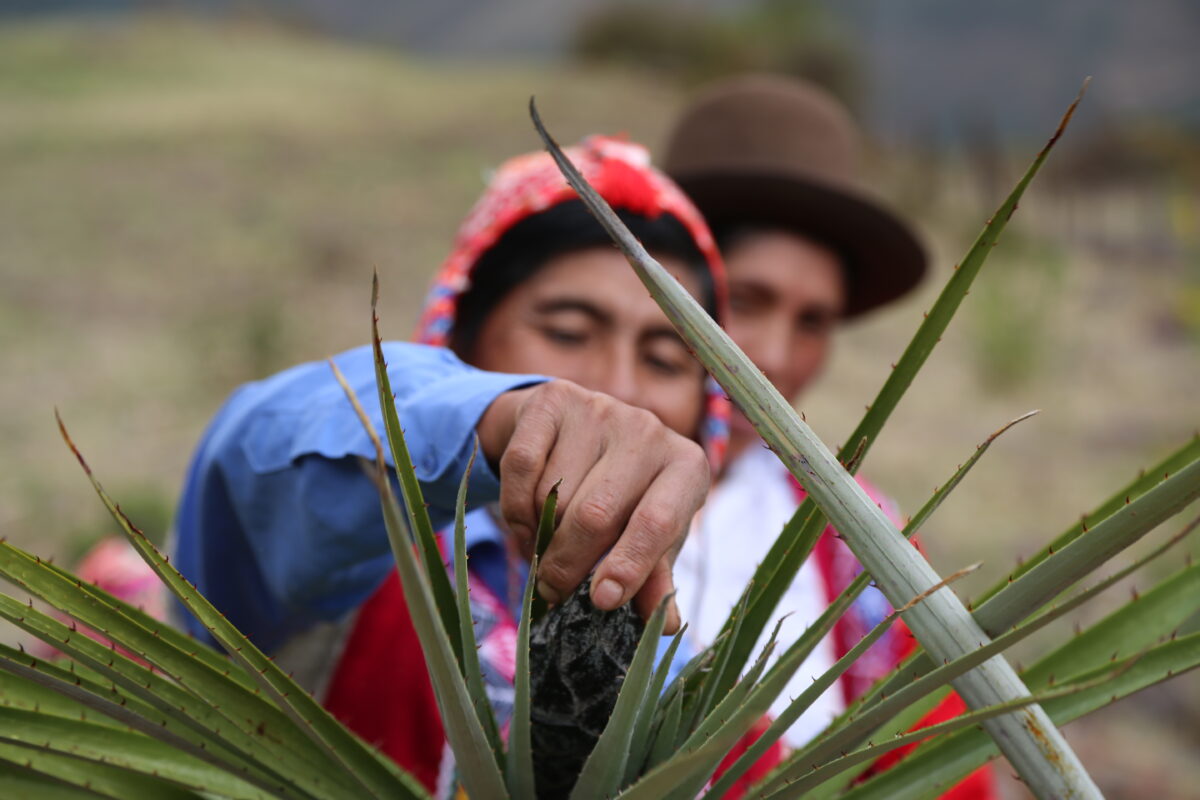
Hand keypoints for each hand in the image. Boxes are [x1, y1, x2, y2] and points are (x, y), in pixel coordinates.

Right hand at [477, 380, 708, 632]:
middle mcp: (650, 430)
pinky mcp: (555, 398)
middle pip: (596, 514)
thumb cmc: (623, 495)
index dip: (628, 565)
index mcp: (686, 467)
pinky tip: (524, 521)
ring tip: (543, 547)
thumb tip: (667, 625)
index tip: (601, 601)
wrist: (575, 431)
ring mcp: (601, 408)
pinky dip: (515, 507)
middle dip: (568, 564)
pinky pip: (522, 467)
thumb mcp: (646, 536)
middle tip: (553, 591)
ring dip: (539, 535)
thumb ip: (654, 578)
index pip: (656, 522)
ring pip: (553, 495)